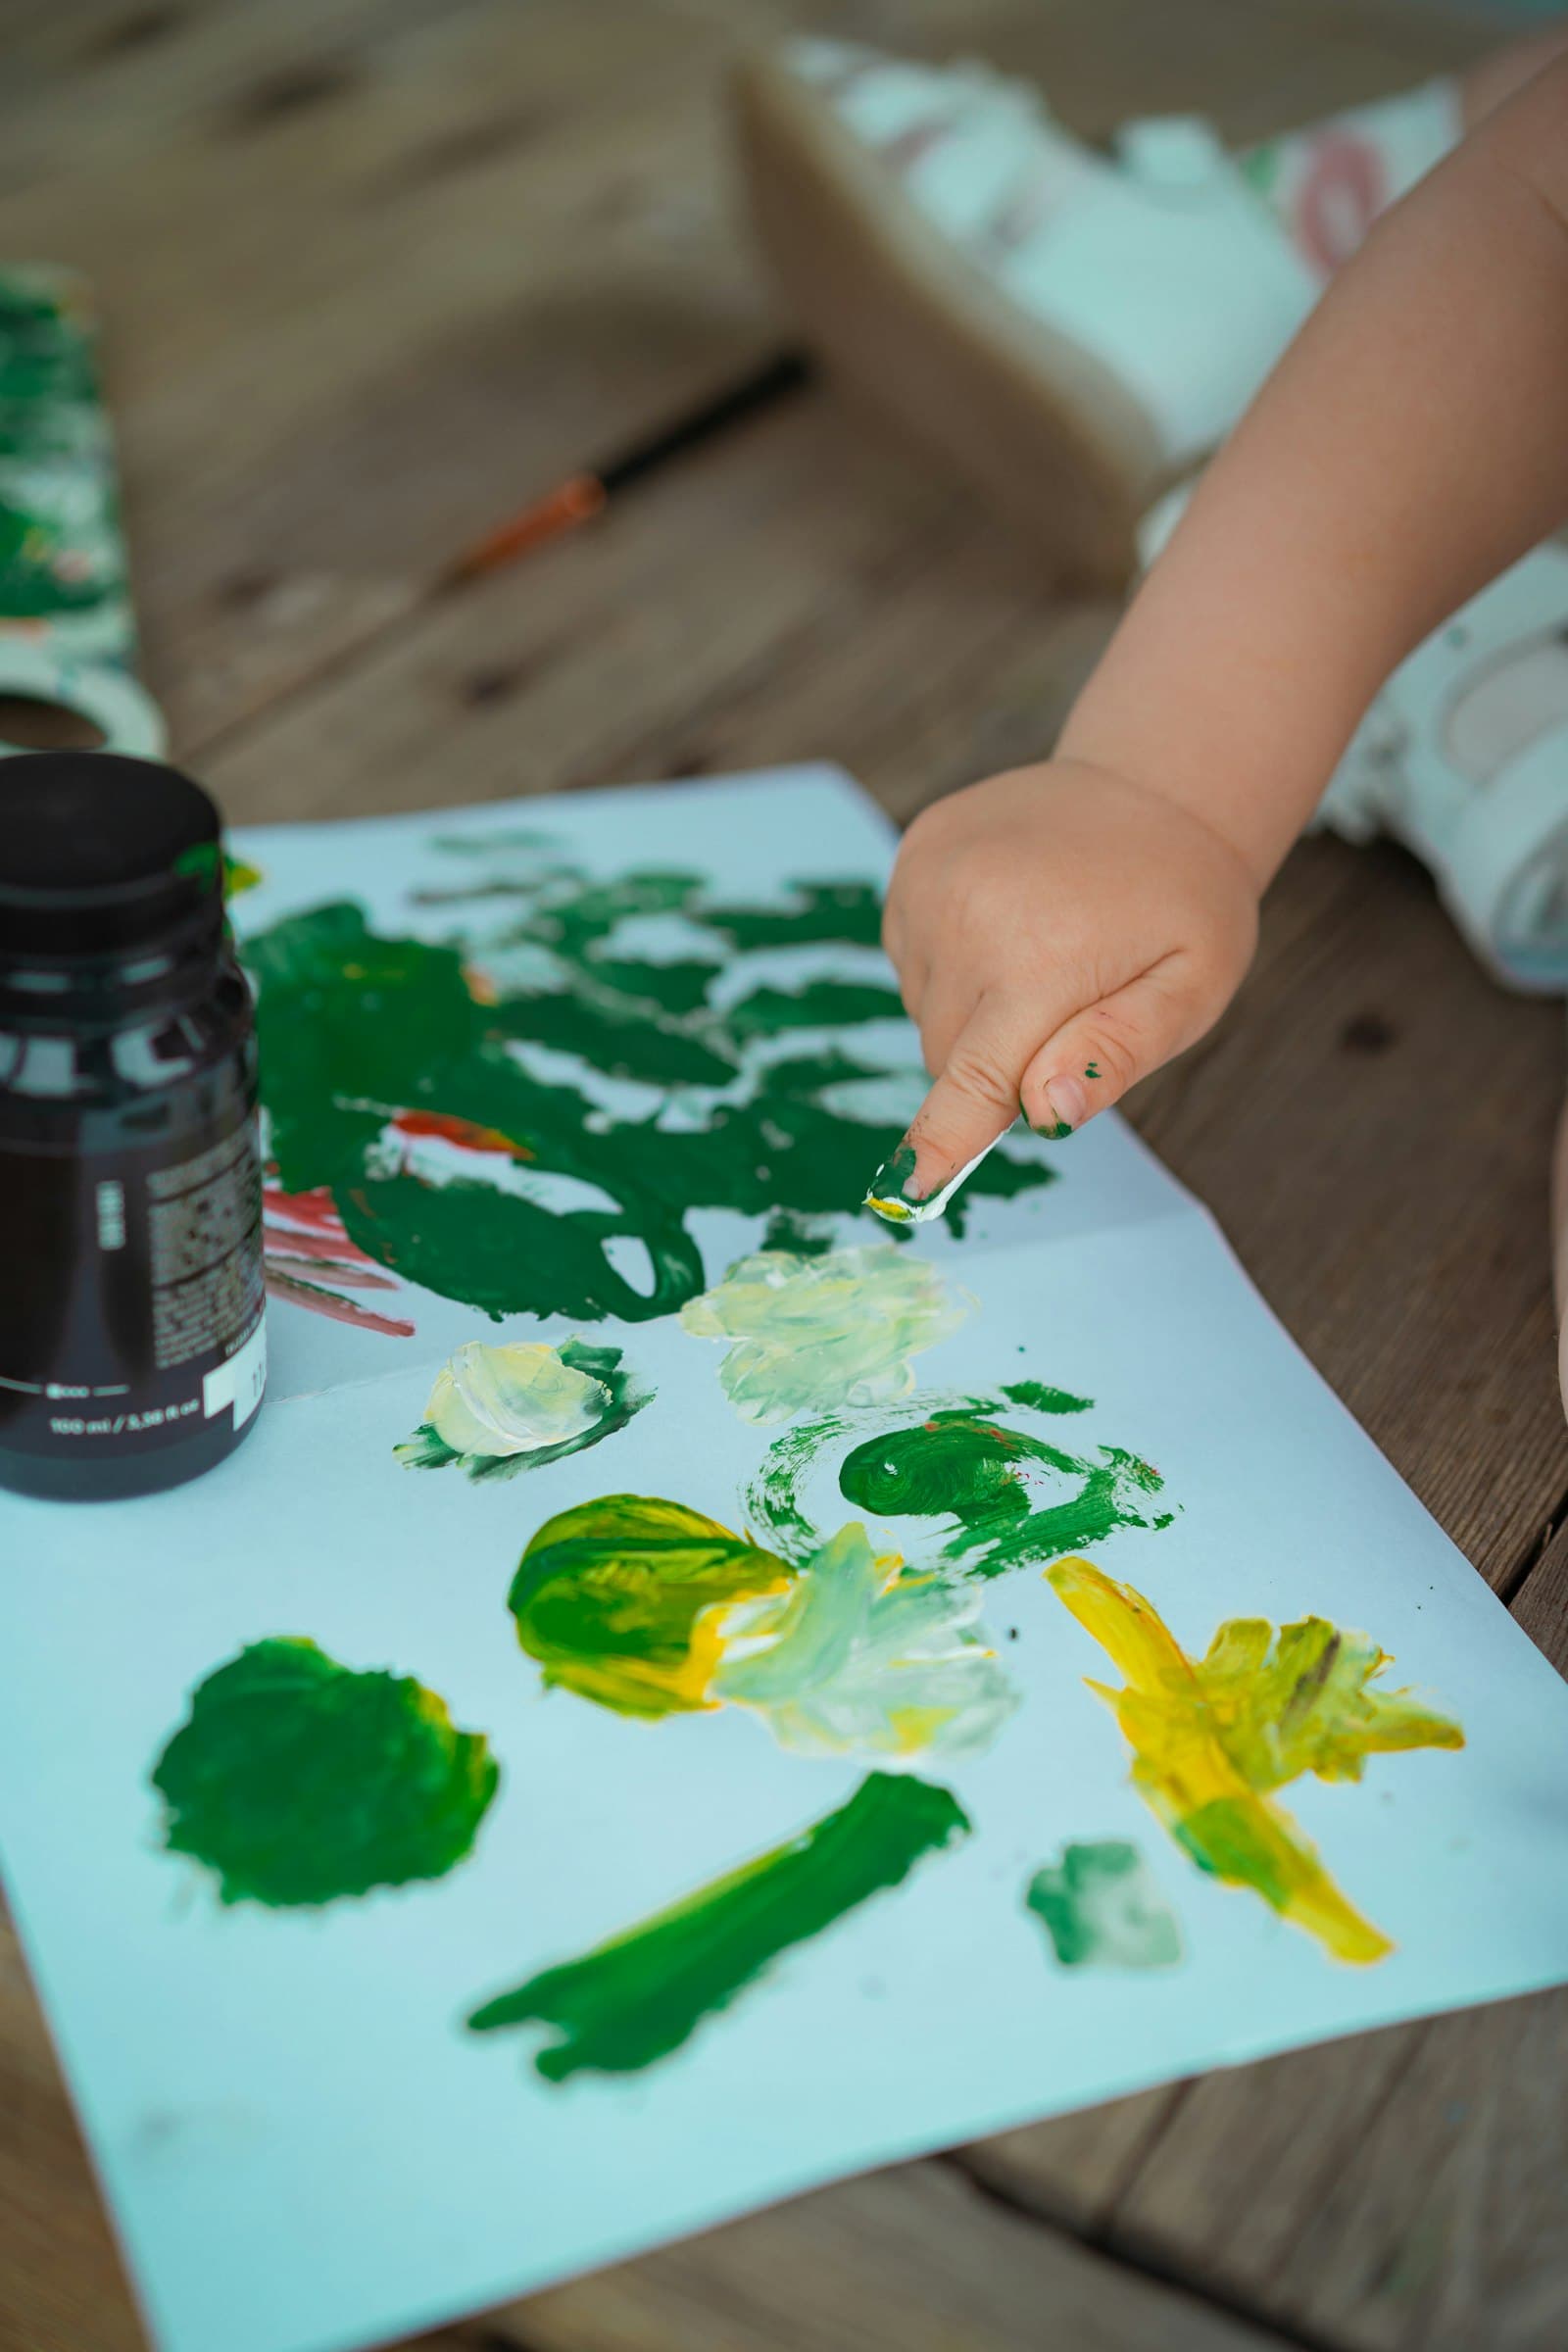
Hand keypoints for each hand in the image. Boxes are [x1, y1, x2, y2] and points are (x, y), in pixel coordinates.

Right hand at [880, 760, 1259, 1198]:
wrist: (1156, 785)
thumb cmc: (1184, 902)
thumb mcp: (1193, 987)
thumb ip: (1120, 1052)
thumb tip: (1045, 1111)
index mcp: (1045, 957)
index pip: (977, 1077)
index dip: (942, 1142)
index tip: (903, 1195)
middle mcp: (970, 914)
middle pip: (949, 1055)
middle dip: (997, 1063)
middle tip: (1068, 1011)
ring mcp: (932, 878)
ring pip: (928, 1009)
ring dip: (975, 1011)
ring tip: (1043, 954)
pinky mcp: (913, 857)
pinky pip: (911, 956)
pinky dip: (952, 962)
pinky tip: (1007, 924)